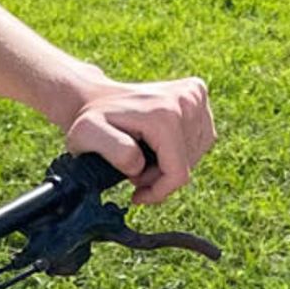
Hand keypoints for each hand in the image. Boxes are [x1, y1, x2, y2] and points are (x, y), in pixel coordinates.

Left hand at [62, 74, 213, 203]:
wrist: (94, 96)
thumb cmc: (90, 121)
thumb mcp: (88, 136)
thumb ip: (114, 151)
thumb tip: (139, 165)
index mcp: (166, 115)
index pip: (179, 174)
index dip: (158, 192)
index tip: (136, 194)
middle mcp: (187, 99)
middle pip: (187, 164)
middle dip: (160, 176)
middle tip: (132, 167)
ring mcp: (195, 95)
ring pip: (195, 154)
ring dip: (168, 163)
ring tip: (142, 154)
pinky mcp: (198, 94)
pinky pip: (200, 138)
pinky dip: (180, 148)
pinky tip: (157, 142)